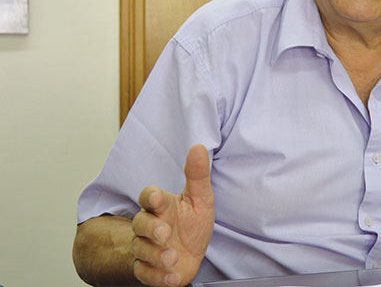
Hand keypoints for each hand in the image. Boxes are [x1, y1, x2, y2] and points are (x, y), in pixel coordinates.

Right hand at [130, 144, 214, 285]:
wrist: (188, 255)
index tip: (156, 196)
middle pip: (140, 223)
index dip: (150, 196)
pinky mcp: (148, 269)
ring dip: (156, 254)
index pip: (149, 196)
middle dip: (150, 228)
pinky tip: (172, 277)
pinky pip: (145, 273)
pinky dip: (158, 277)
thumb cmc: (192, 224)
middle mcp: (150, 226)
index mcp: (162, 206)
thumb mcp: (200, 199)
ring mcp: (146, 248)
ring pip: (141, 249)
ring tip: (172, 257)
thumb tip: (198, 147)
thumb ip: (198, 175)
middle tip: (165, 233)